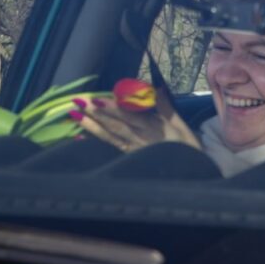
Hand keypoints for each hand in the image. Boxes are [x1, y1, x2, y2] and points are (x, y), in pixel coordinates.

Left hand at [79, 89, 201, 152]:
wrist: (190, 176)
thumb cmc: (187, 149)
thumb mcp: (182, 127)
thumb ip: (166, 107)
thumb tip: (156, 87)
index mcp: (154, 129)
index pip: (129, 116)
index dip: (112, 108)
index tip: (96, 99)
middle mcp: (140, 140)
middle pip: (115, 125)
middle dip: (95, 114)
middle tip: (77, 102)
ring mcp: (132, 151)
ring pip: (109, 136)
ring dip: (90, 126)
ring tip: (74, 116)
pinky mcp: (129, 158)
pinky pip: (110, 149)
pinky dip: (95, 142)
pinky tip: (79, 138)